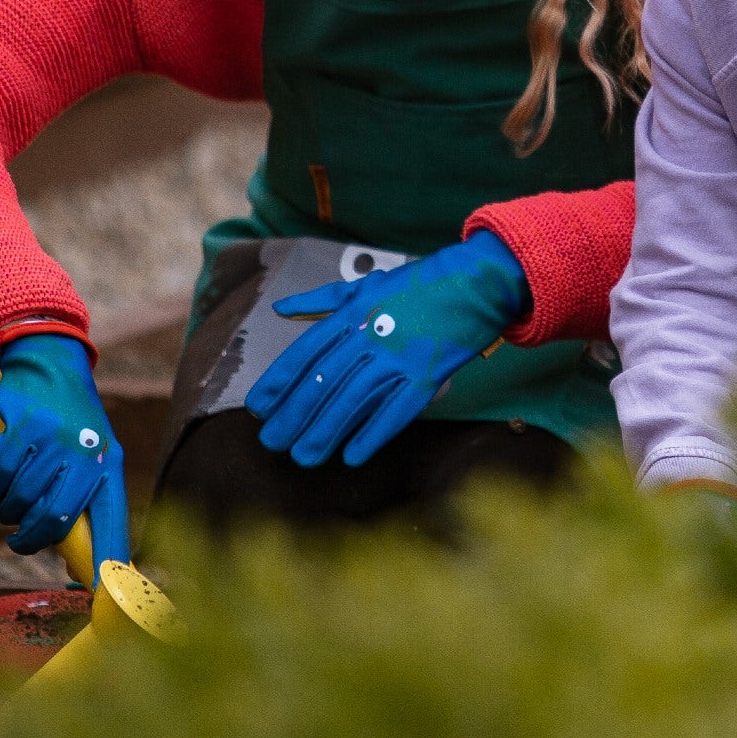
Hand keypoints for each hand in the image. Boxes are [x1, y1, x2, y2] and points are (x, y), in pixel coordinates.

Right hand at [0, 334, 128, 559]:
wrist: (50, 365)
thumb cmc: (72, 424)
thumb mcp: (92, 457)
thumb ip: (85, 501)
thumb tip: (78, 561)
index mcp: (110, 466)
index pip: (113, 523)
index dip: (107, 562)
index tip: (100, 595)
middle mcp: (88, 453)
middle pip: (56, 520)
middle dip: (32, 540)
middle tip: (22, 541)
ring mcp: (56, 439)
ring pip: (21, 501)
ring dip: (7, 512)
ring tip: (9, 505)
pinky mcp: (24, 426)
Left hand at [247, 231, 530, 467]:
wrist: (477, 281)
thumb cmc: (421, 284)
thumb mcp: (367, 284)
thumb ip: (322, 300)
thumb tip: (282, 309)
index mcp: (353, 312)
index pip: (306, 352)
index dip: (280, 382)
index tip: (259, 408)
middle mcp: (370, 334)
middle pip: (323, 381)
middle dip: (294, 415)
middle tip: (272, 443)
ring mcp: (399, 355)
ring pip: (353, 399)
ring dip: (326, 431)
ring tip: (304, 456)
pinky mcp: (427, 374)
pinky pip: (395, 410)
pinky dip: (373, 434)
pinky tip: (352, 456)